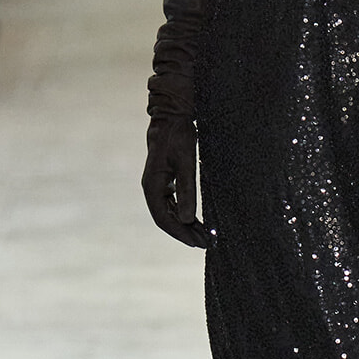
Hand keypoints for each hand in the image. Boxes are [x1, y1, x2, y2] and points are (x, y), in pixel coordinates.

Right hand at [142, 116, 206, 246]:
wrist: (172, 115)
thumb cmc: (178, 136)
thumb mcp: (185, 163)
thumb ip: (186, 190)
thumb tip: (186, 219)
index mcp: (152, 186)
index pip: (164, 219)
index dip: (180, 233)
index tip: (197, 243)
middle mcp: (152, 188)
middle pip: (166, 219)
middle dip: (185, 232)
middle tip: (206, 243)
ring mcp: (157, 184)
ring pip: (170, 212)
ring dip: (186, 225)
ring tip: (204, 235)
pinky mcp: (165, 180)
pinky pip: (172, 203)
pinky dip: (184, 213)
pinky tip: (196, 220)